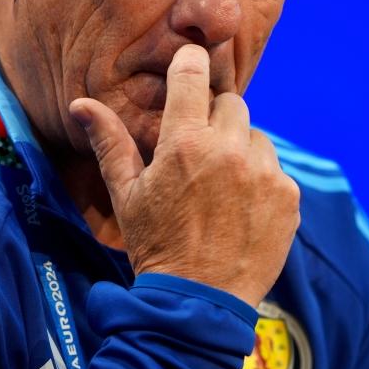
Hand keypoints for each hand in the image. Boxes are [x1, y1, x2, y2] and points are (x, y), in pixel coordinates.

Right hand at [69, 44, 300, 306]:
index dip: (190, 65)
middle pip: (231, 102)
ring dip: (241, 148)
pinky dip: (261, 180)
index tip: (189, 66)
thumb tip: (80, 104)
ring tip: (221, 185)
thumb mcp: (125, 194)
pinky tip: (241, 207)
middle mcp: (229, 150)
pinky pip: (275, 169)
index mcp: (185, 143)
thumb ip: (109, 143)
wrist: (198, 302)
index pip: (192, 74)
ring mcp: (264, 173)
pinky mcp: (287, 196)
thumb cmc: (155, 245)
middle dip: (215, 118)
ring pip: (255, 135)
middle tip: (200, 151)